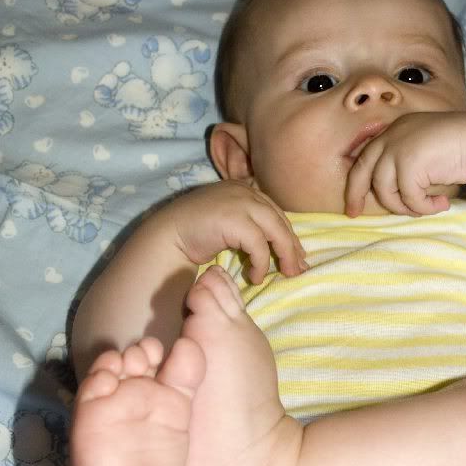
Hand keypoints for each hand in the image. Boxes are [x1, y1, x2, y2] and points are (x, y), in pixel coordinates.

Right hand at [162, 180, 306, 282]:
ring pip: (275, 231)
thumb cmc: (195, 232)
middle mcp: (245, 191)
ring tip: (285, 274)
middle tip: (298, 269)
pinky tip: (255, 276)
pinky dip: (261, 263)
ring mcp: (240, 202)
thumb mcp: (226, 222)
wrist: (168, 235)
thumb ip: (247, 224)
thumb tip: (271, 243)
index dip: (288, 235)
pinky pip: (259, 244)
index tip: (297, 255)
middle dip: (292, 247)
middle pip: (279, 220)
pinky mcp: (235, 219)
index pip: (275, 212)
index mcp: (244, 189)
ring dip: (284, 255)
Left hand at [344, 111, 465, 217]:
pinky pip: (408, 199)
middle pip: (362, 172)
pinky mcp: (408, 163)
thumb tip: (387, 195)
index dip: (356, 182)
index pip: (365, 158)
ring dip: (406, 207)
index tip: (353, 203)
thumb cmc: (459, 150)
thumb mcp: (423, 152)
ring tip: (427, 208)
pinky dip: (424, 207)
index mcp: (393, 131)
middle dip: (355, 196)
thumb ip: (403, 165)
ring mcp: (397, 148)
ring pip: (386, 192)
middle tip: (353, 214)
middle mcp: (391, 136)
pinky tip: (442, 204)